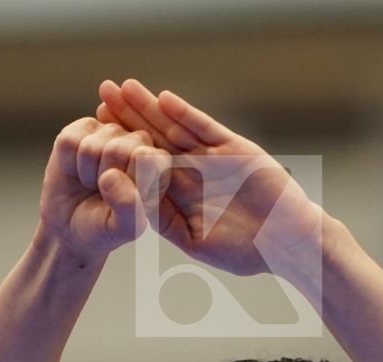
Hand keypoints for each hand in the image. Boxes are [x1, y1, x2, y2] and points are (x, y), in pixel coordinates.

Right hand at [37, 116, 171, 259]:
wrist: (71, 226)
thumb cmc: (104, 227)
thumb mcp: (123, 229)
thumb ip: (128, 208)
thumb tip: (111, 175)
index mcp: (159, 166)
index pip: (146, 159)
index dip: (127, 182)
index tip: (123, 200)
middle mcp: (139, 142)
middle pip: (117, 150)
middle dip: (104, 179)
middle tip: (104, 193)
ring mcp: (111, 131)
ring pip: (91, 146)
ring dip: (86, 173)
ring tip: (92, 184)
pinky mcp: (84, 126)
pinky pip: (70, 141)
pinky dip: (68, 163)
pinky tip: (76, 171)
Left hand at [96, 79, 323, 279]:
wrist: (288, 241)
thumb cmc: (247, 252)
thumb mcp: (198, 243)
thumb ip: (167, 225)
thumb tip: (134, 209)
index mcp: (180, 196)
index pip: (143, 167)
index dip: (119, 150)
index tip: (94, 136)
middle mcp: (192, 172)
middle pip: (153, 139)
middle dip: (127, 118)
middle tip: (100, 95)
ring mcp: (212, 157)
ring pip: (174, 127)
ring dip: (149, 108)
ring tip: (122, 87)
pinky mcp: (234, 148)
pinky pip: (205, 127)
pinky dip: (185, 113)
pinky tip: (162, 98)